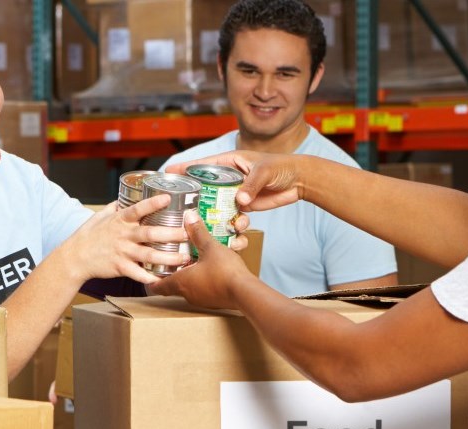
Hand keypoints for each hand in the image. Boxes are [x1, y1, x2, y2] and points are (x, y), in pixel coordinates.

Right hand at [58, 194, 190, 283]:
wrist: (75, 257)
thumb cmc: (88, 235)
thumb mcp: (101, 216)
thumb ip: (116, 207)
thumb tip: (126, 197)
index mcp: (120, 220)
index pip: (138, 209)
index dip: (153, 203)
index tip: (168, 198)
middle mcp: (123, 235)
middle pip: (151, 233)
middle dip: (171, 233)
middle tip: (188, 234)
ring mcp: (122, 251)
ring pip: (149, 254)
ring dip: (168, 257)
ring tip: (184, 258)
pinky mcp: (120, 267)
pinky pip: (138, 273)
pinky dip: (150, 277)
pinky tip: (163, 279)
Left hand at [148, 210, 255, 309]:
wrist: (245, 291)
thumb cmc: (224, 271)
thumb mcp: (210, 247)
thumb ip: (198, 232)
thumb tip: (189, 216)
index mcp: (181, 282)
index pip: (158, 286)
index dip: (152, 280)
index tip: (150, 273)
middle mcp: (188, 294)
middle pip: (173, 286)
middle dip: (172, 274)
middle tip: (172, 262)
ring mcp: (201, 300)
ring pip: (190, 288)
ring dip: (190, 276)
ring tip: (192, 263)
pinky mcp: (214, 302)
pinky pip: (204, 290)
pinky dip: (204, 281)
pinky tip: (210, 270)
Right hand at [166, 150, 305, 211]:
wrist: (300, 180)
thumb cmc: (282, 166)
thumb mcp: (264, 171)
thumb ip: (251, 185)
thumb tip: (240, 202)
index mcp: (229, 162)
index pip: (202, 165)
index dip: (184, 168)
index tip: (167, 172)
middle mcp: (229, 177)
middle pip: (205, 187)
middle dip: (196, 198)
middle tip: (185, 208)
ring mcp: (236, 192)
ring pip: (218, 205)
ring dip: (217, 216)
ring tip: (220, 221)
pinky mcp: (245, 206)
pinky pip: (233, 216)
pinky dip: (234, 224)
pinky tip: (240, 227)